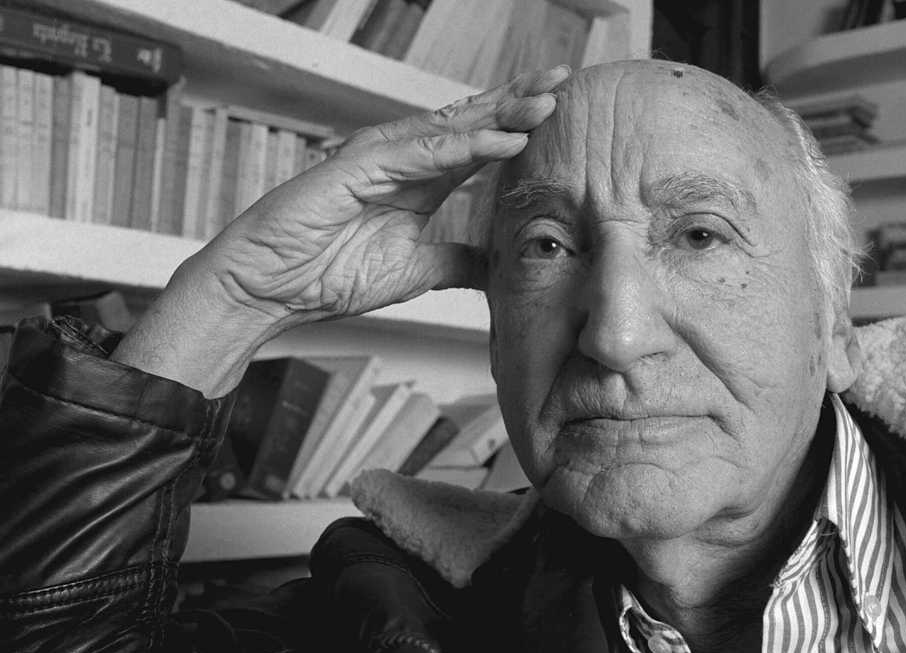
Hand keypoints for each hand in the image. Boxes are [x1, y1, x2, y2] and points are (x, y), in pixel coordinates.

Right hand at [199, 65, 570, 326]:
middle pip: (469, 122)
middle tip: (561, 81)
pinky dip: (463, 145)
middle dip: (516, 100)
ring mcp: (380, 158)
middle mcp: (403, 161)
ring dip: (499, 113)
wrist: (272, 289)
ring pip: (449, 127)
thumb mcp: (416, 271)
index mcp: (419, 182)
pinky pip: (420, 151)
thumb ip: (457, 261)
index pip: (477, 145)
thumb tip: (498, 267)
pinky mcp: (358, 165)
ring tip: (544, 100)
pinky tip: (501, 138)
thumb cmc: (329, 275)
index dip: (516, 126)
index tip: (558, 116)